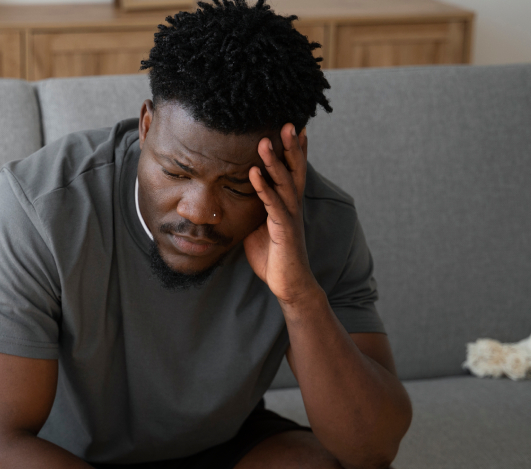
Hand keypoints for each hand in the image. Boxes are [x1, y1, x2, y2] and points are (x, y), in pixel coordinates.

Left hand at [243, 123, 316, 303]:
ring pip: (285, 183)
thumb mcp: (259, 227)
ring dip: (274, 161)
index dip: (295, 149)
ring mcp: (290, 217)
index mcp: (288, 203)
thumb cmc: (273, 257)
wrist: (289, 284)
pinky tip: (254, 173)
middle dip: (291, 146)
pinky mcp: (284, 230)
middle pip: (295, 170)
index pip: (293, 170)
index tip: (294, 125)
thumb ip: (253, 209)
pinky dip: (264, 188)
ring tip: (264, 141)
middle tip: (288, 121)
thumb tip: (235, 197)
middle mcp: (293, 206)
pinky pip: (273, 205)